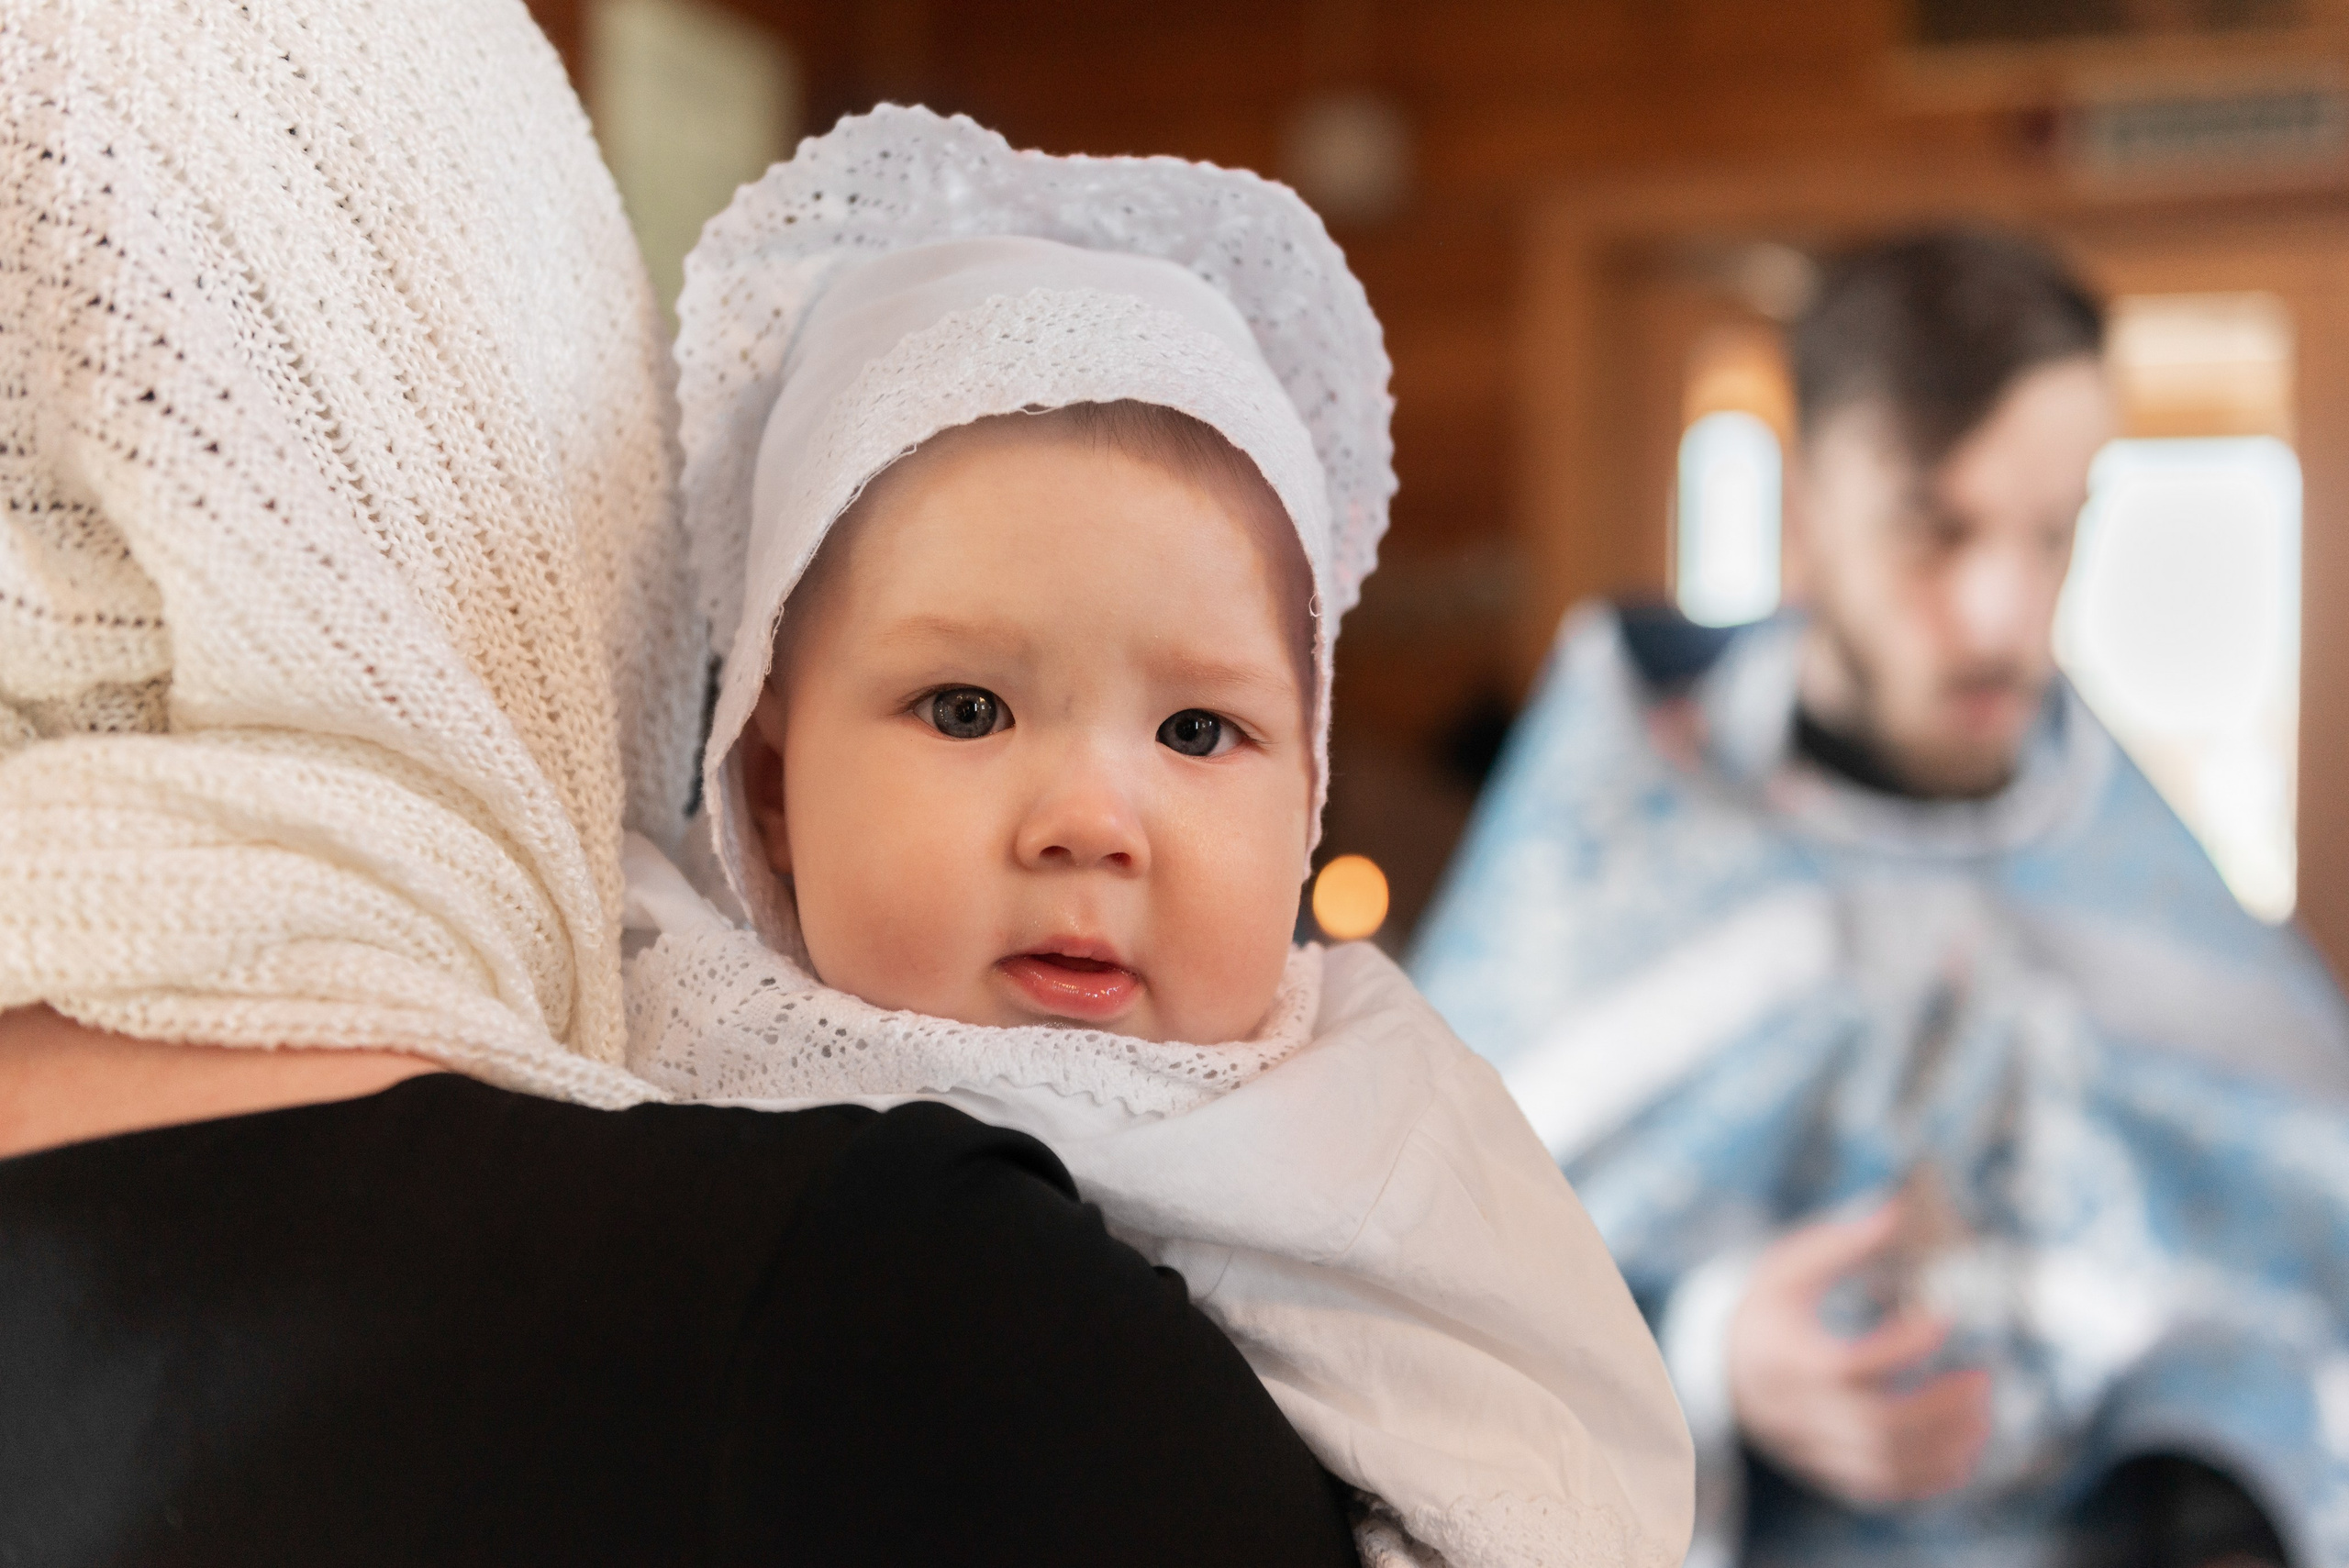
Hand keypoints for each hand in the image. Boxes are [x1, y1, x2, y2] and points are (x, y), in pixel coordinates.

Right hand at [1726, 1201, 1991, 1507]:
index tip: (1945, 1315)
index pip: (1846, 1365)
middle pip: (1873, 1426)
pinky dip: (1928, 1479)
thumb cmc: (1765, 1309)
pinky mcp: (1825, 1469)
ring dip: (1942, 1446)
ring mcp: (1809, 1446)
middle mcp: (1794, 1411)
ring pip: (1882, 1466)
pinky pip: (1881, 1488)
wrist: (1722, 1368)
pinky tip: (1965, 1451)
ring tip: (1982, 1413)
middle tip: (1983, 1379)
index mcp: (1782, 1357)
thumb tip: (1897, 1208)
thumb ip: (1840, 1242)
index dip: (1901, 1346)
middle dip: (1937, 1408)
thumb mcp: (1787, 1266)